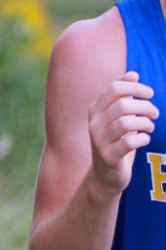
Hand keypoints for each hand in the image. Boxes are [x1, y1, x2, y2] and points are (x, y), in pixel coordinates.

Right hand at [88, 72, 157, 195]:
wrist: (106, 175)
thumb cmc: (116, 141)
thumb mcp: (116, 117)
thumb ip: (123, 96)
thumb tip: (133, 74)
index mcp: (95, 111)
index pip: (114, 89)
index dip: (135, 87)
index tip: (150, 93)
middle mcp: (93, 125)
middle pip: (122, 104)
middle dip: (144, 106)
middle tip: (155, 113)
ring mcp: (99, 142)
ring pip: (126, 122)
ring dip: (145, 122)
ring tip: (150, 126)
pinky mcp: (108, 157)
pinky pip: (129, 142)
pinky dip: (142, 138)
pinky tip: (144, 139)